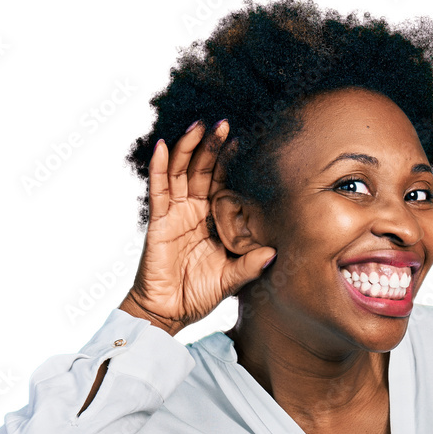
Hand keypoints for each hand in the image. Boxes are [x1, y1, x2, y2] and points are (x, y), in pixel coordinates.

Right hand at [120, 120, 275, 334]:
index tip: (244, 140)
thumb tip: (274, 252)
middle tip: (224, 121)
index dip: (230, 162)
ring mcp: (173, 214)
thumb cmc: (197, 295)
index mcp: (210, 220)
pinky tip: (161, 145)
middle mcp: (192, 212)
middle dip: (211, 145)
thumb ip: (250, 265)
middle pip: (201, 170)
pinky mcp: (158, 222)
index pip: (221, 183)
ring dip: (187, 147)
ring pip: (179, 171)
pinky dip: (158, 167)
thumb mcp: (231, 279)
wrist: (168, 312)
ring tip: (198, 125)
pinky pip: (158, 190)